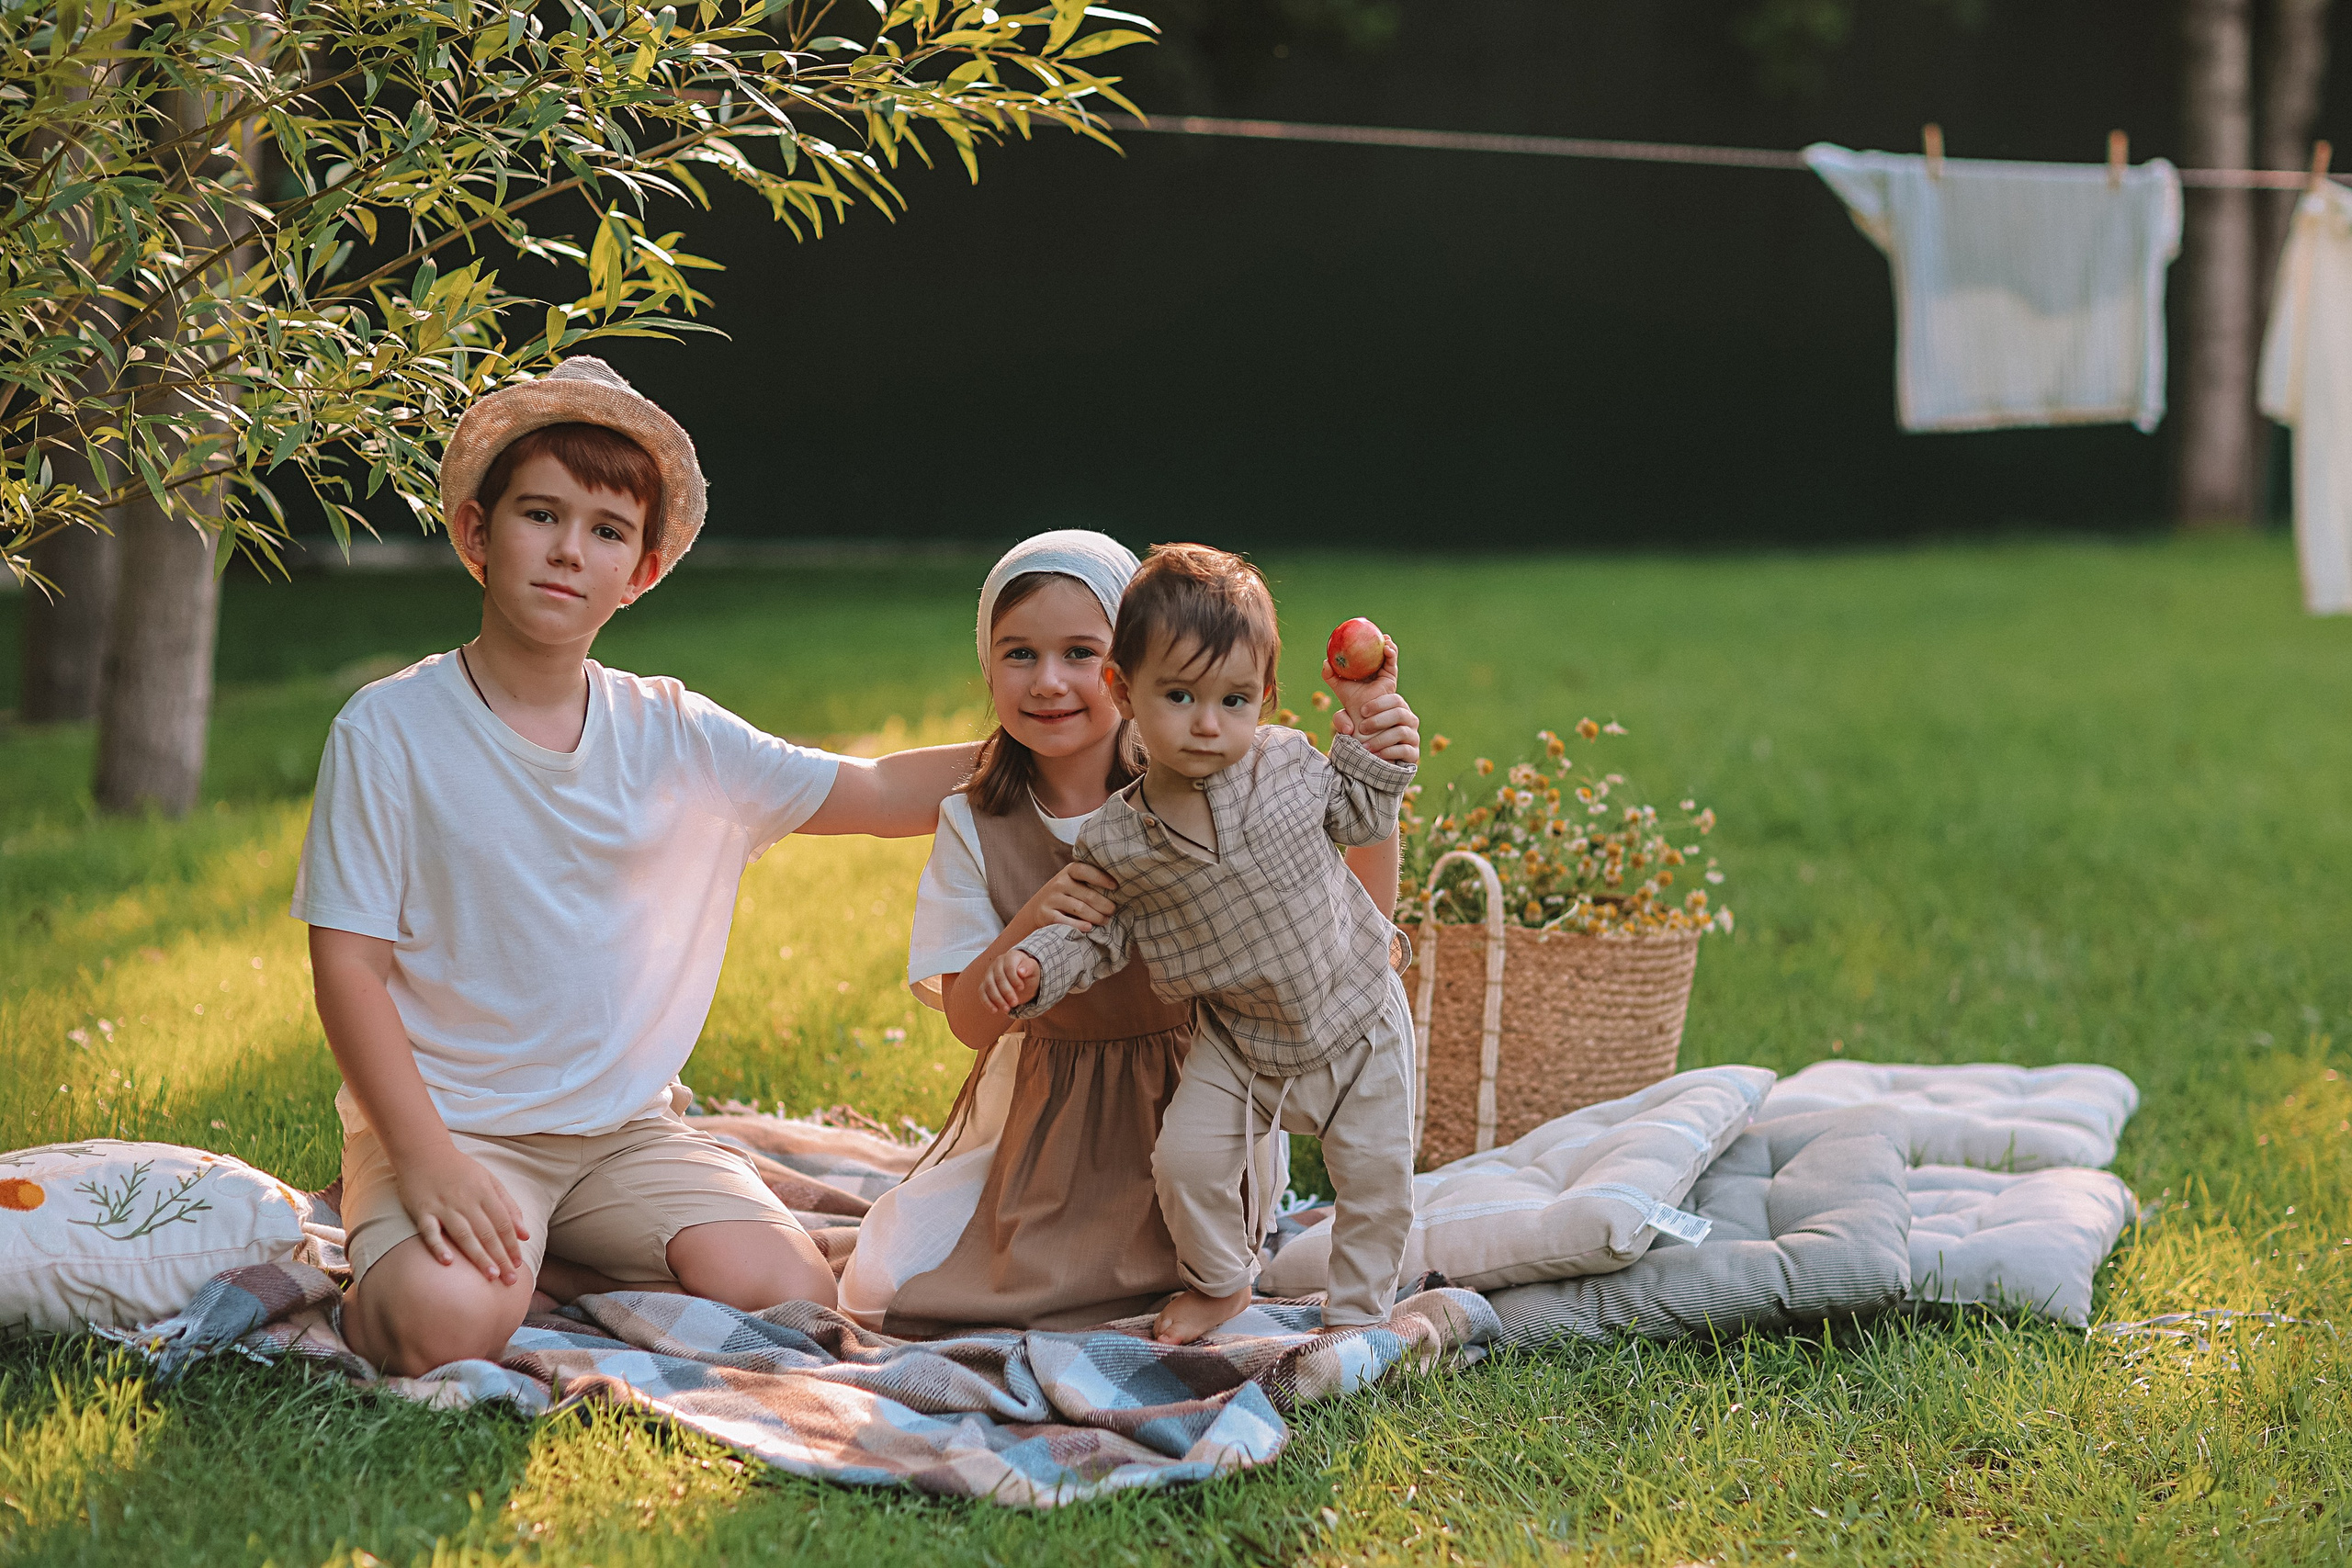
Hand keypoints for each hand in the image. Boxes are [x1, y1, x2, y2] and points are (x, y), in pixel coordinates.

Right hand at [393, 1145, 529, 1284]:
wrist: (424, 1151)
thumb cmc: (460, 1169)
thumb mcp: (489, 1181)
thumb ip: (508, 1206)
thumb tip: (525, 1234)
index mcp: (484, 1193)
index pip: (503, 1223)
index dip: (512, 1245)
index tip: (519, 1264)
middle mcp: (466, 1200)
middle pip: (487, 1233)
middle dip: (501, 1257)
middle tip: (510, 1280)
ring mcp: (443, 1206)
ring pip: (464, 1235)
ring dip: (478, 1256)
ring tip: (491, 1275)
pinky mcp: (422, 1210)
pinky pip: (430, 1231)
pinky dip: (438, 1246)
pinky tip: (448, 1262)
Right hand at [979, 949, 1040, 1012]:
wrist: (1023, 979)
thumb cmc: (1029, 973)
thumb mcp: (1034, 970)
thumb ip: (1029, 967)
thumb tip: (1021, 971)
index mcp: (1010, 956)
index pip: (1008, 967)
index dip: (1014, 978)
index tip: (1021, 988)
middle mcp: (997, 964)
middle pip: (998, 978)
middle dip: (1006, 992)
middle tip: (1015, 1003)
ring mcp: (989, 974)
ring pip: (989, 986)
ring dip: (997, 999)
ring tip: (1007, 1009)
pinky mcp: (985, 984)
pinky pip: (982, 992)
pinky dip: (987, 1002)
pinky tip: (995, 1010)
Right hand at [1020, 861, 1116, 932]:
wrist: (1037, 909)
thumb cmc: (1065, 895)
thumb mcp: (1074, 882)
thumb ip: (1090, 882)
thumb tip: (1120, 887)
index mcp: (1069, 871)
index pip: (1086, 870)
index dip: (1102, 878)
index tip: (1116, 887)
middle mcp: (1059, 883)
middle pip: (1087, 895)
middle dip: (1104, 905)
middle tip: (1113, 911)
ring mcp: (1051, 899)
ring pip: (1080, 909)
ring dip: (1096, 917)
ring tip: (1105, 921)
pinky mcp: (1046, 915)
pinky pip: (1066, 921)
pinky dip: (1079, 926)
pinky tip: (1089, 928)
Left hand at [1323, 636, 1401, 732]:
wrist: (1361, 715)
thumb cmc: (1349, 701)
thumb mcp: (1338, 685)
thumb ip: (1329, 675)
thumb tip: (1325, 662)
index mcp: (1366, 670)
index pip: (1369, 653)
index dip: (1370, 642)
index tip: (1367, 631)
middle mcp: (1377, 671)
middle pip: (1381, 653)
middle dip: (1383, 642)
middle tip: (1380, 633)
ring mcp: (1385, 675)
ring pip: (1389, 657)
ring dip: (1389, 647)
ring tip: (1386, 640)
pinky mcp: (1391, 680)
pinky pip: (1392, 665)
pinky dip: (1391, 656)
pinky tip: (1388, 650)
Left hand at [1333, 689, 1419, 764]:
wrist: (1372, 760)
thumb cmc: (1362, 736)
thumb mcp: (1349, 725)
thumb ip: (1342, 719)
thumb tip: (1348, 728)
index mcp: (1398, 708)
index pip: (1395, 699)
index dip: (1379, 704)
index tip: (1362, 711)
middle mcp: (1409, 720)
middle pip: (1400, 713)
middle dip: (1378, 721)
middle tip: (1362, 729)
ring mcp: (1413, 737)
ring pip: (1401, 732)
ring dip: (1380, 739)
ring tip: (1365, 746)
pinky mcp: (1414, 754)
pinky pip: (1405, 750)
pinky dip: (1389, 752)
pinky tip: (1376, 755)